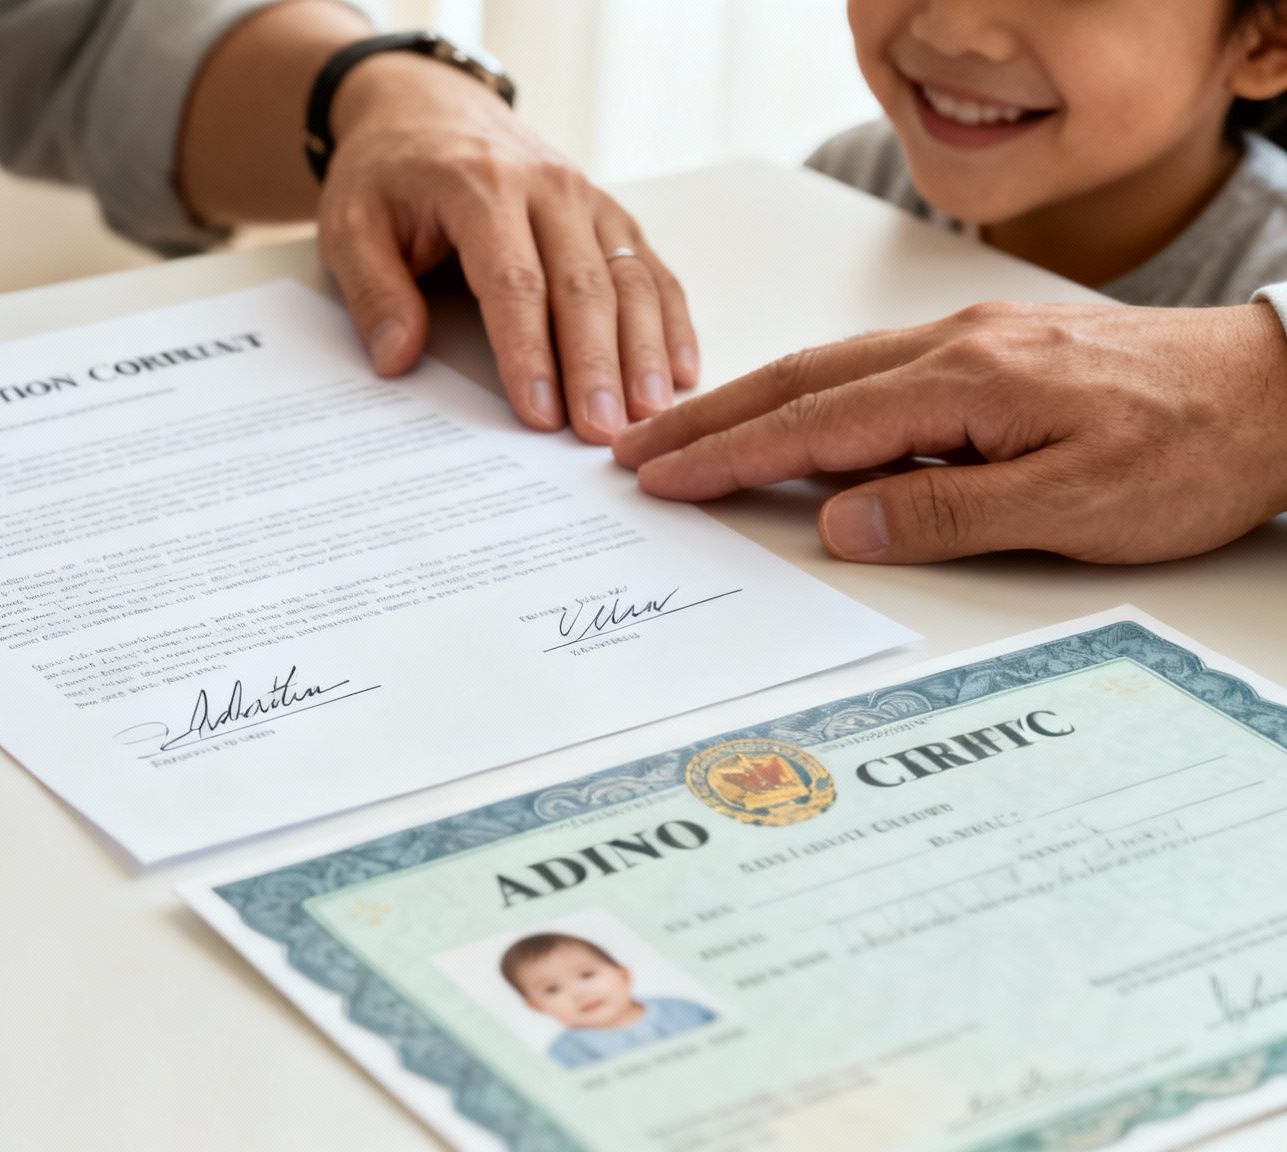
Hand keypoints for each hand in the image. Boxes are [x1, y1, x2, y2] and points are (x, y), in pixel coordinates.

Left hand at [318, 53, 697, 442]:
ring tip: (649, 413)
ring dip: (644, 350)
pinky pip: (650, 269)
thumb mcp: (349, 223)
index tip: (539, 412)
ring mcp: (587, 200)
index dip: (529, 352)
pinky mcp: (608, 215)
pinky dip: (671, 320)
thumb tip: (397, 357)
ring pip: (629, 279)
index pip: (514, 281)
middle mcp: (548, 188)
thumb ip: (373, 291)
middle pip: (583, 287)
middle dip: (597, 366)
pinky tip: (680, 370)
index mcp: (481, 187)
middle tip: (603, 432)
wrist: (427, 106)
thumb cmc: (388, 172)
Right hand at [611, 301, 1286, 563]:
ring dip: (753, 404)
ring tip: (689, 436)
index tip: (659, 476)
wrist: (1285, 388)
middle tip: (636, 450)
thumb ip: (946, 512)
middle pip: (801, 380)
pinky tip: (799, 420)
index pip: (814, 423)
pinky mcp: (998, 351)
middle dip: (709, 418)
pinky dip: (813, 396)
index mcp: (965, 382)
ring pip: (834, 370)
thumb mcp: (1074, 507)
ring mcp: (976, 342)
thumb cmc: (1196, 450)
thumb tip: (842, 522)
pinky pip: (876, 371)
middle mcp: (957, 346)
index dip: (726, 455)